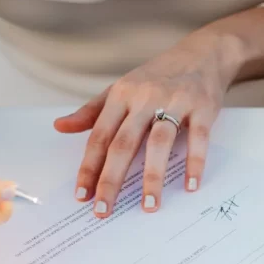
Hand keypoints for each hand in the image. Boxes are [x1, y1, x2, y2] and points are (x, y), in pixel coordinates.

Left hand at [54, 31, 240, 216]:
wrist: (203, 53)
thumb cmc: (159, 75)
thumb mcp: (122, 88)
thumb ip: (92, 111)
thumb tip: (60, 126)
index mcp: (121, 96)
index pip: (99, 137)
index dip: (89, 168)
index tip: (82, 196)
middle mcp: (144, 98)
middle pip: (123, 144)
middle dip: (111, 180)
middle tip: (104, 210)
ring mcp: (174, 102)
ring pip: (158, 144)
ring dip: (152, 178)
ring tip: (148, 206)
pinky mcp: (202, 108)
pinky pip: (197, 139)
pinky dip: (194, 163)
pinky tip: (190, 186)